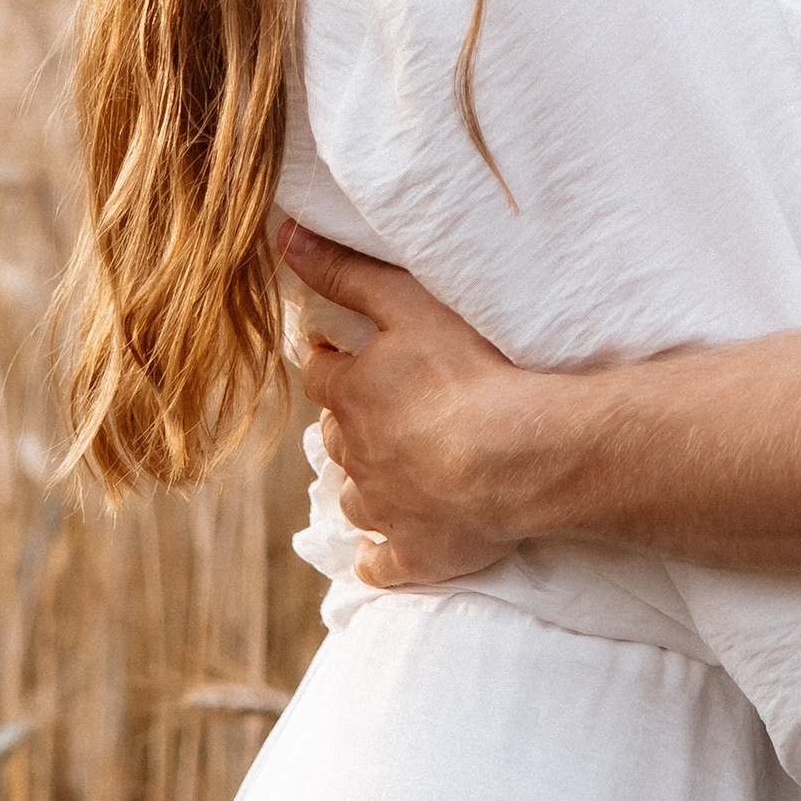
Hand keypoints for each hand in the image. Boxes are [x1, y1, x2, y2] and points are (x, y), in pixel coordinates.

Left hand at [281, 225, 530, 588]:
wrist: (517, 457)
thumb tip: (283, 235)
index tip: (340, 355)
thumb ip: (346, 271)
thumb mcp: (407, 302)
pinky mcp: (415, 554)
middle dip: (349, 424)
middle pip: (335, 438)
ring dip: (364, 486)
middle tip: (382, 412)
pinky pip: (382, 564)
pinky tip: (386, 552)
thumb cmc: (468, 372)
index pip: (321, 375)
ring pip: (355, 498)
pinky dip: (380, 557)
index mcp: (351, 395)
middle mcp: (356, 455)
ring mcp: (384, 510)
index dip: (331, 362)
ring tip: (391, 474)